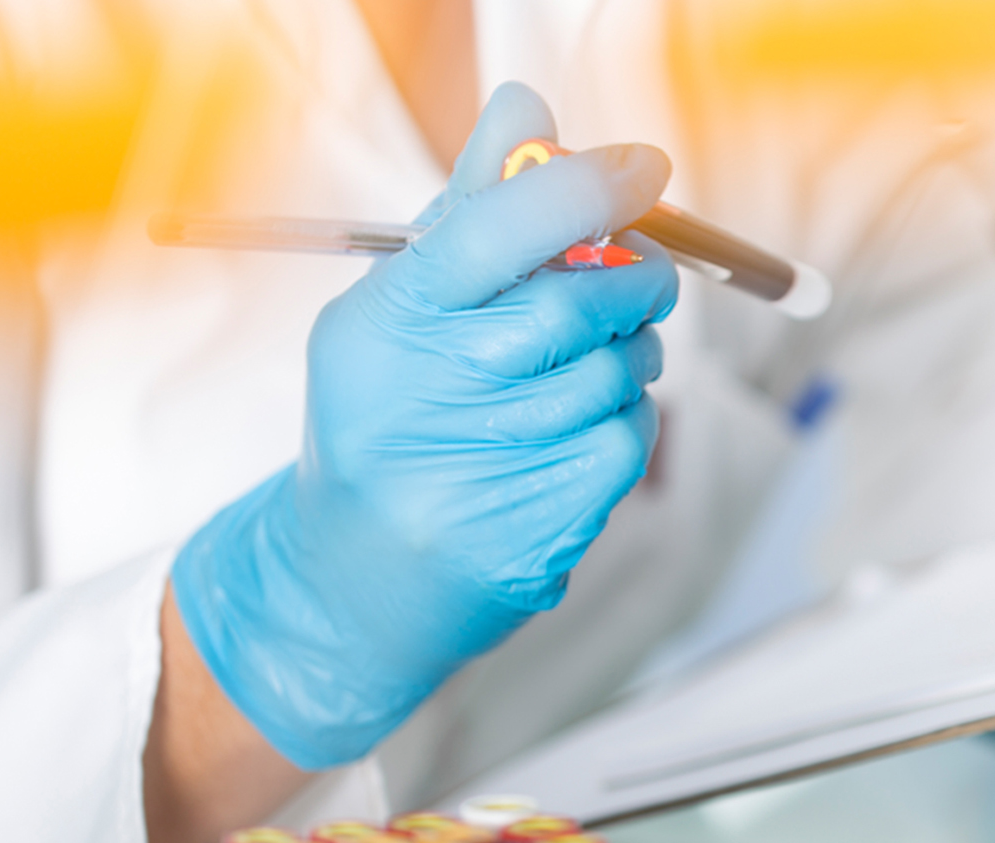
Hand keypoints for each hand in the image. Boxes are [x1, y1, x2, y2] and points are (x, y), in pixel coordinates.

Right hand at [169, 83, 677, 769]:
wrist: (349, 581)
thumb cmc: (386, 420)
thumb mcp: (399, 311)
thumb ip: (472, 213)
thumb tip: (529, 108)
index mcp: (383, 324)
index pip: (490, 230)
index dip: (579, 189)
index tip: (640, 170)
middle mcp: (420, 397)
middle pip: (575, 306)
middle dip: (637, 280)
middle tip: (645, 276)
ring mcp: (474, 475)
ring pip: (616, 377)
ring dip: (632, 358)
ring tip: (593, 367)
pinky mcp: (529, 535)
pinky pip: (627, 444)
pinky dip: (626, 422)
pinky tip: (582, 430)